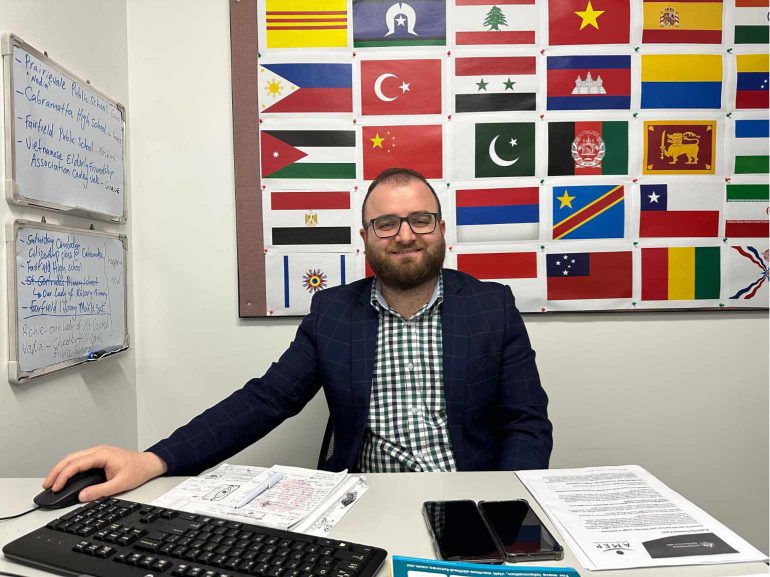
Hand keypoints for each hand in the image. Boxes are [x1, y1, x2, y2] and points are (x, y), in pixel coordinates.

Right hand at [42, 445, 167, 501]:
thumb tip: (82, 496)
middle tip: (47, 485)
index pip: (76, 464)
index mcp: (102, 455)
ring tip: (52, 482)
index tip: (55, 487)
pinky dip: (69, 467)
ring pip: (73, 457)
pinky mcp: (99, 456)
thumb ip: (100, 491)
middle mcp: (99, 451)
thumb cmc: (138, 470)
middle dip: (56, 471)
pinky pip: (80, 459)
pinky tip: (65, 476)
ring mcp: (99, 452)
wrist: (149, 463)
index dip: (63, 476)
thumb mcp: (120, 484)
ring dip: (61, 469)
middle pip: (71, 458)